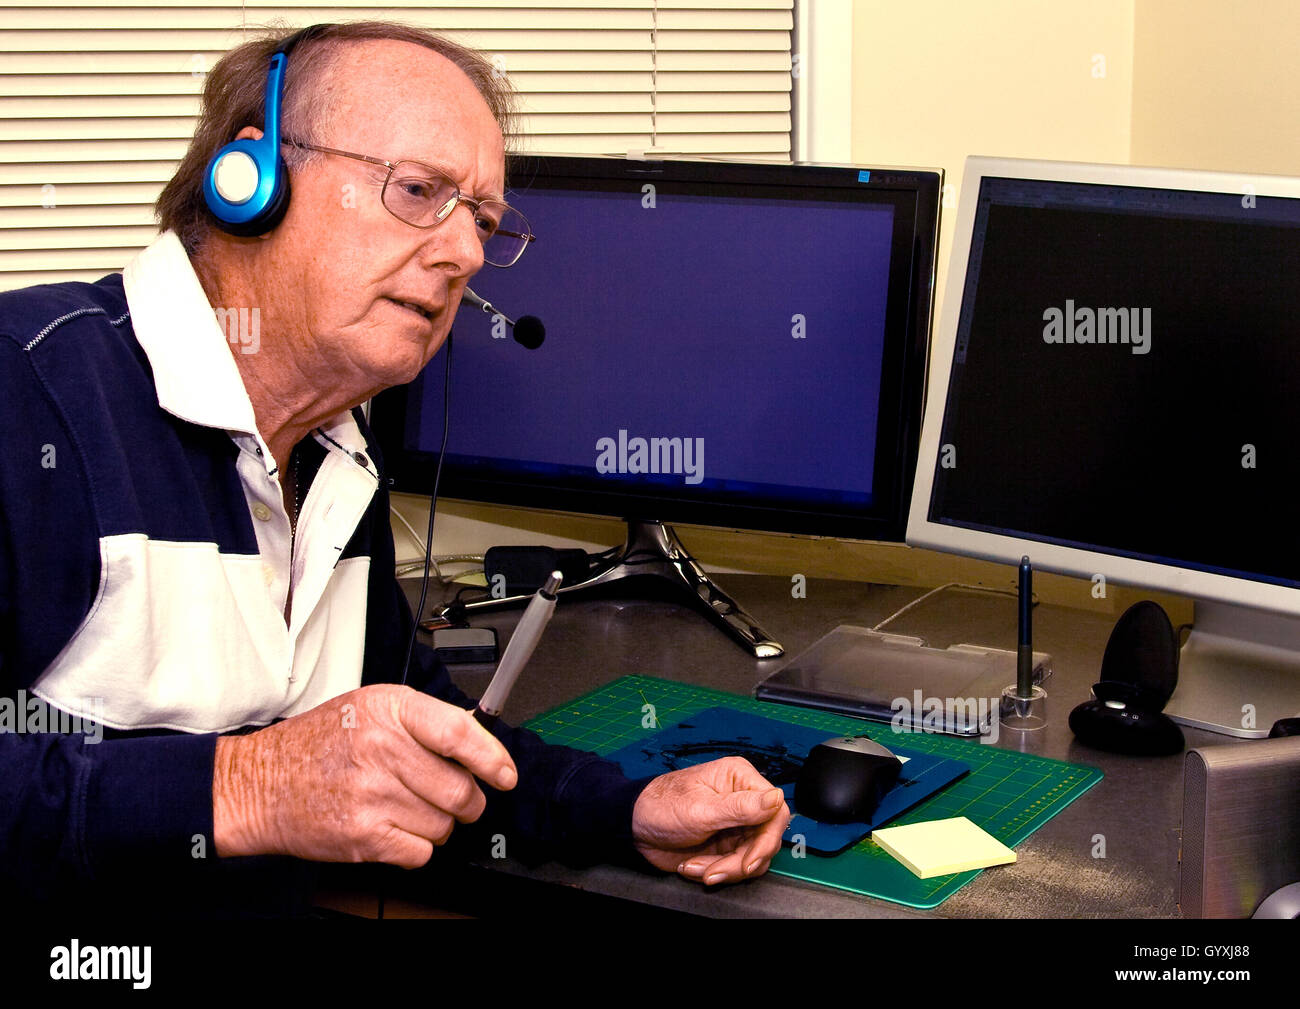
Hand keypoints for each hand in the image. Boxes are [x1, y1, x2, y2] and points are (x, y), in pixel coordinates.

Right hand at [212, 684, 516, 867]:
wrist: (259, 783)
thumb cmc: (319, 744)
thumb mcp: (371, 707)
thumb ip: (425, 721)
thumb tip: (480, 744)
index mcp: (389, 710)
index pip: (459, 734)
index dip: (492, 758)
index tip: (505, 774)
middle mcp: (382, 749)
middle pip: (460, 789)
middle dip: (465, 802)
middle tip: (450, 798)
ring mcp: (372, 794)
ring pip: (443, 825)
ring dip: (436, 825)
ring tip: (406, 809)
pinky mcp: (362, 835)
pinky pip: (420, 852)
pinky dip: (415, 847)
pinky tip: (392, 828)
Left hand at [631, 756, 790, 885]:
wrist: (635, 828)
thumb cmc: (660, 806)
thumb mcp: (700, 810)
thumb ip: (740, 807)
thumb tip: (777, 798)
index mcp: (740, 779)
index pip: (775, 811)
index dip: (767, 840)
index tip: (749, 861)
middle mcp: (743, 800)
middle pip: (766, 839)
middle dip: (740, 861)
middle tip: (715, 871)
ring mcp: (736, 825)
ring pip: (754, 857)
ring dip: (726, 869)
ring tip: (698, 868)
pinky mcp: (727, 844)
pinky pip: (737, 866)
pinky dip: (717, 872)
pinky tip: (694, 866)